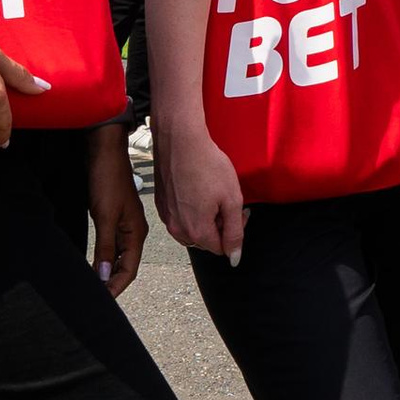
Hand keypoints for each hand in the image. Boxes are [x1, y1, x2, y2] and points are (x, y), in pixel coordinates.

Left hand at [87, 131, 146, 294]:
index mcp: (137, 233)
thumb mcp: (104, 216)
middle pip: (126, 266)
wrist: (104, 150)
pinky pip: (112, 245)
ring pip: (118, 256)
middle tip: (95, 298)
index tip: (102, 302)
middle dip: (112, 283)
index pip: (130, 270)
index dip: (116, 288)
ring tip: (94, 285)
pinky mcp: (114, 217)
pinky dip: (104, 257)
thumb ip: (106, 247)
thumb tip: (105, 277)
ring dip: (108, 271)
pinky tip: (95, 262)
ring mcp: (124, 224)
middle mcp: (134, 231)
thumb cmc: (107, 179)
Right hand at [154, 118, 245, 263]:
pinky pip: (179, 216)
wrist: (180, 141)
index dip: (234, 232)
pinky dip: (190, 209)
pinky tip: (196, 189)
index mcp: (197, 231)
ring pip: (191, 229)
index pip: (221, 248)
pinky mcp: (160, 204)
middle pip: (205, 240)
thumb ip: (235, 232)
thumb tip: (234, 258)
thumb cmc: (207, 165)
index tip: (238, 212)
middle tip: (226, 201)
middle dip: (219, 226)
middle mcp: (178, 229)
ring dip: (204, 218)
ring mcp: (167, 216)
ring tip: (211, 195)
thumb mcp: (232, 200)